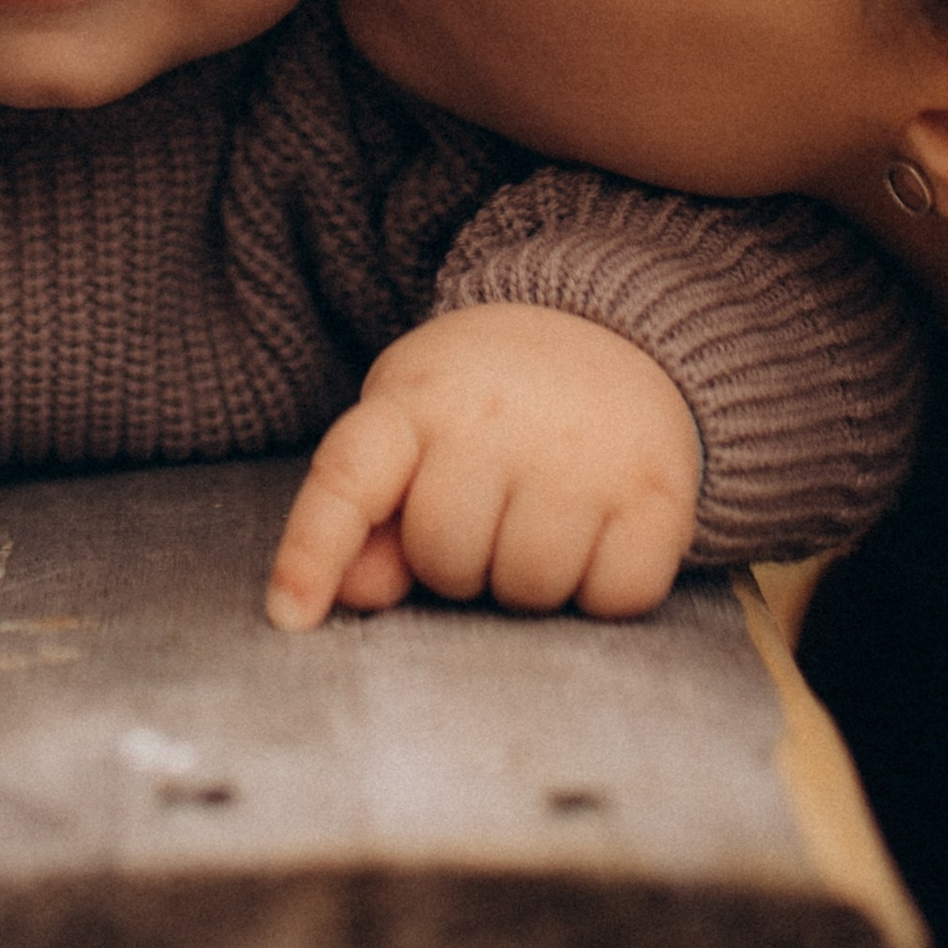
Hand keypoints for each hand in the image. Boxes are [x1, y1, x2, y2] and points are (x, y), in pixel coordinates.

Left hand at [265, 305, 701, 631]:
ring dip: (528, 581)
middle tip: (487, 510)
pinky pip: (613, 598)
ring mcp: (582, 452)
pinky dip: (604, 590)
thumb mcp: (413, 428)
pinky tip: (600, 531)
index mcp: (417, 399)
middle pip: (445, 559)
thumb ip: (372, 514)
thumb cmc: (487, 404)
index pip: (350, 475)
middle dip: (457, 562)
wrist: (609, 329)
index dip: (313, 549)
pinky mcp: (658, 491)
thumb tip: (355, 594)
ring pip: (528, 590)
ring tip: (540, 517)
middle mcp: (497, 419)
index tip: (289, 617)